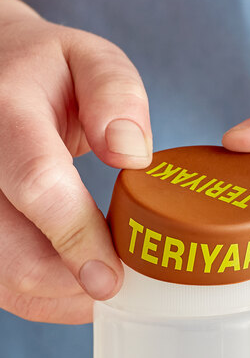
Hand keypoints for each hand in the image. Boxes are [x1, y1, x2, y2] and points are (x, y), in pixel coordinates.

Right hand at [0, 0, 151, 322]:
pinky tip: (80, 281)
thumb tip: (130, 152)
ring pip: (6, 281)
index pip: (37, 183)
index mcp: (5, 112)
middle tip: (125, 278)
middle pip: (14, 253)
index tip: (110, 278)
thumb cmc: (47, 73)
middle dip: (74, 281)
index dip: (76, 236)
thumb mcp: (90, 60)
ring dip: (65, 295)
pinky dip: (49, 297)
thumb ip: (116, 94)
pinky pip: (4, 287)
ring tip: (106, 274)